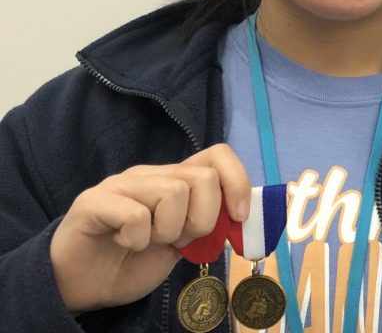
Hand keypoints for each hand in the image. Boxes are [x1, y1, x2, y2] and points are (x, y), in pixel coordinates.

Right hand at [49, 144, 250, 312]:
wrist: (83, 284)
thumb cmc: (134, 261)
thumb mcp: (183, 244)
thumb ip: (208, 225)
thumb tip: (241, 215)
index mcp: (176, 179)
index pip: (218, 155)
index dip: (237, 182)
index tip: (239, 217)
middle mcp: (151, 174)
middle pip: (203, 178)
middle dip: (202, 219)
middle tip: (177, 239)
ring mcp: (121, 184)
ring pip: (174, 193)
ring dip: (168, 231)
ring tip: (147, 241)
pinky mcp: (93, 201)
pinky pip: (136, 216)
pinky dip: (137, 240)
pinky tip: (123, 243)